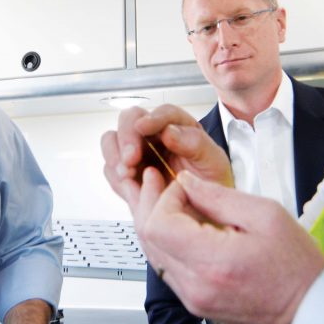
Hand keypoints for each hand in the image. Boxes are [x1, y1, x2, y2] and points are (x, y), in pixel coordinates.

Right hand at [101, 105, 232, 214]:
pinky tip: (128, 185)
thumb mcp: (213, 163)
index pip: (163, 112)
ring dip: (115, 155)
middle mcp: (155, 135)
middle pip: (129, 119)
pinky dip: (115, 175)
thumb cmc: (211, 183)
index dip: (152, 118)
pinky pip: (111, 168)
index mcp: (180, 127)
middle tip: (130, 159)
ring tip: (127, 174)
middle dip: (126, 138)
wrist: (205, 211)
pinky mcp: (128, 171)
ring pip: (112, 140)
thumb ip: (194, 144)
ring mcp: (139, 152)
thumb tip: (169, 131)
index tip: (143, 127)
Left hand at [136, 171, 323, 323]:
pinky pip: (166, 269)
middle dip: (150, 205)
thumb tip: (187, 182)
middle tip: (161, 184)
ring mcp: (193, 299)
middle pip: (148, 240)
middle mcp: (196, 286)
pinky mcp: (195, 304)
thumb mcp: (265, 215)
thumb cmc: (297, 267)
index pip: (158, 225)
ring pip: (152, 254)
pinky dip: (166, 244)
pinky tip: (180, 227)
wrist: (310, 310)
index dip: (163, 198)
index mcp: (213, 263)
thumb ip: (219, 196)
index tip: (182, 187)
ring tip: (170, 201)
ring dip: (156, 224)